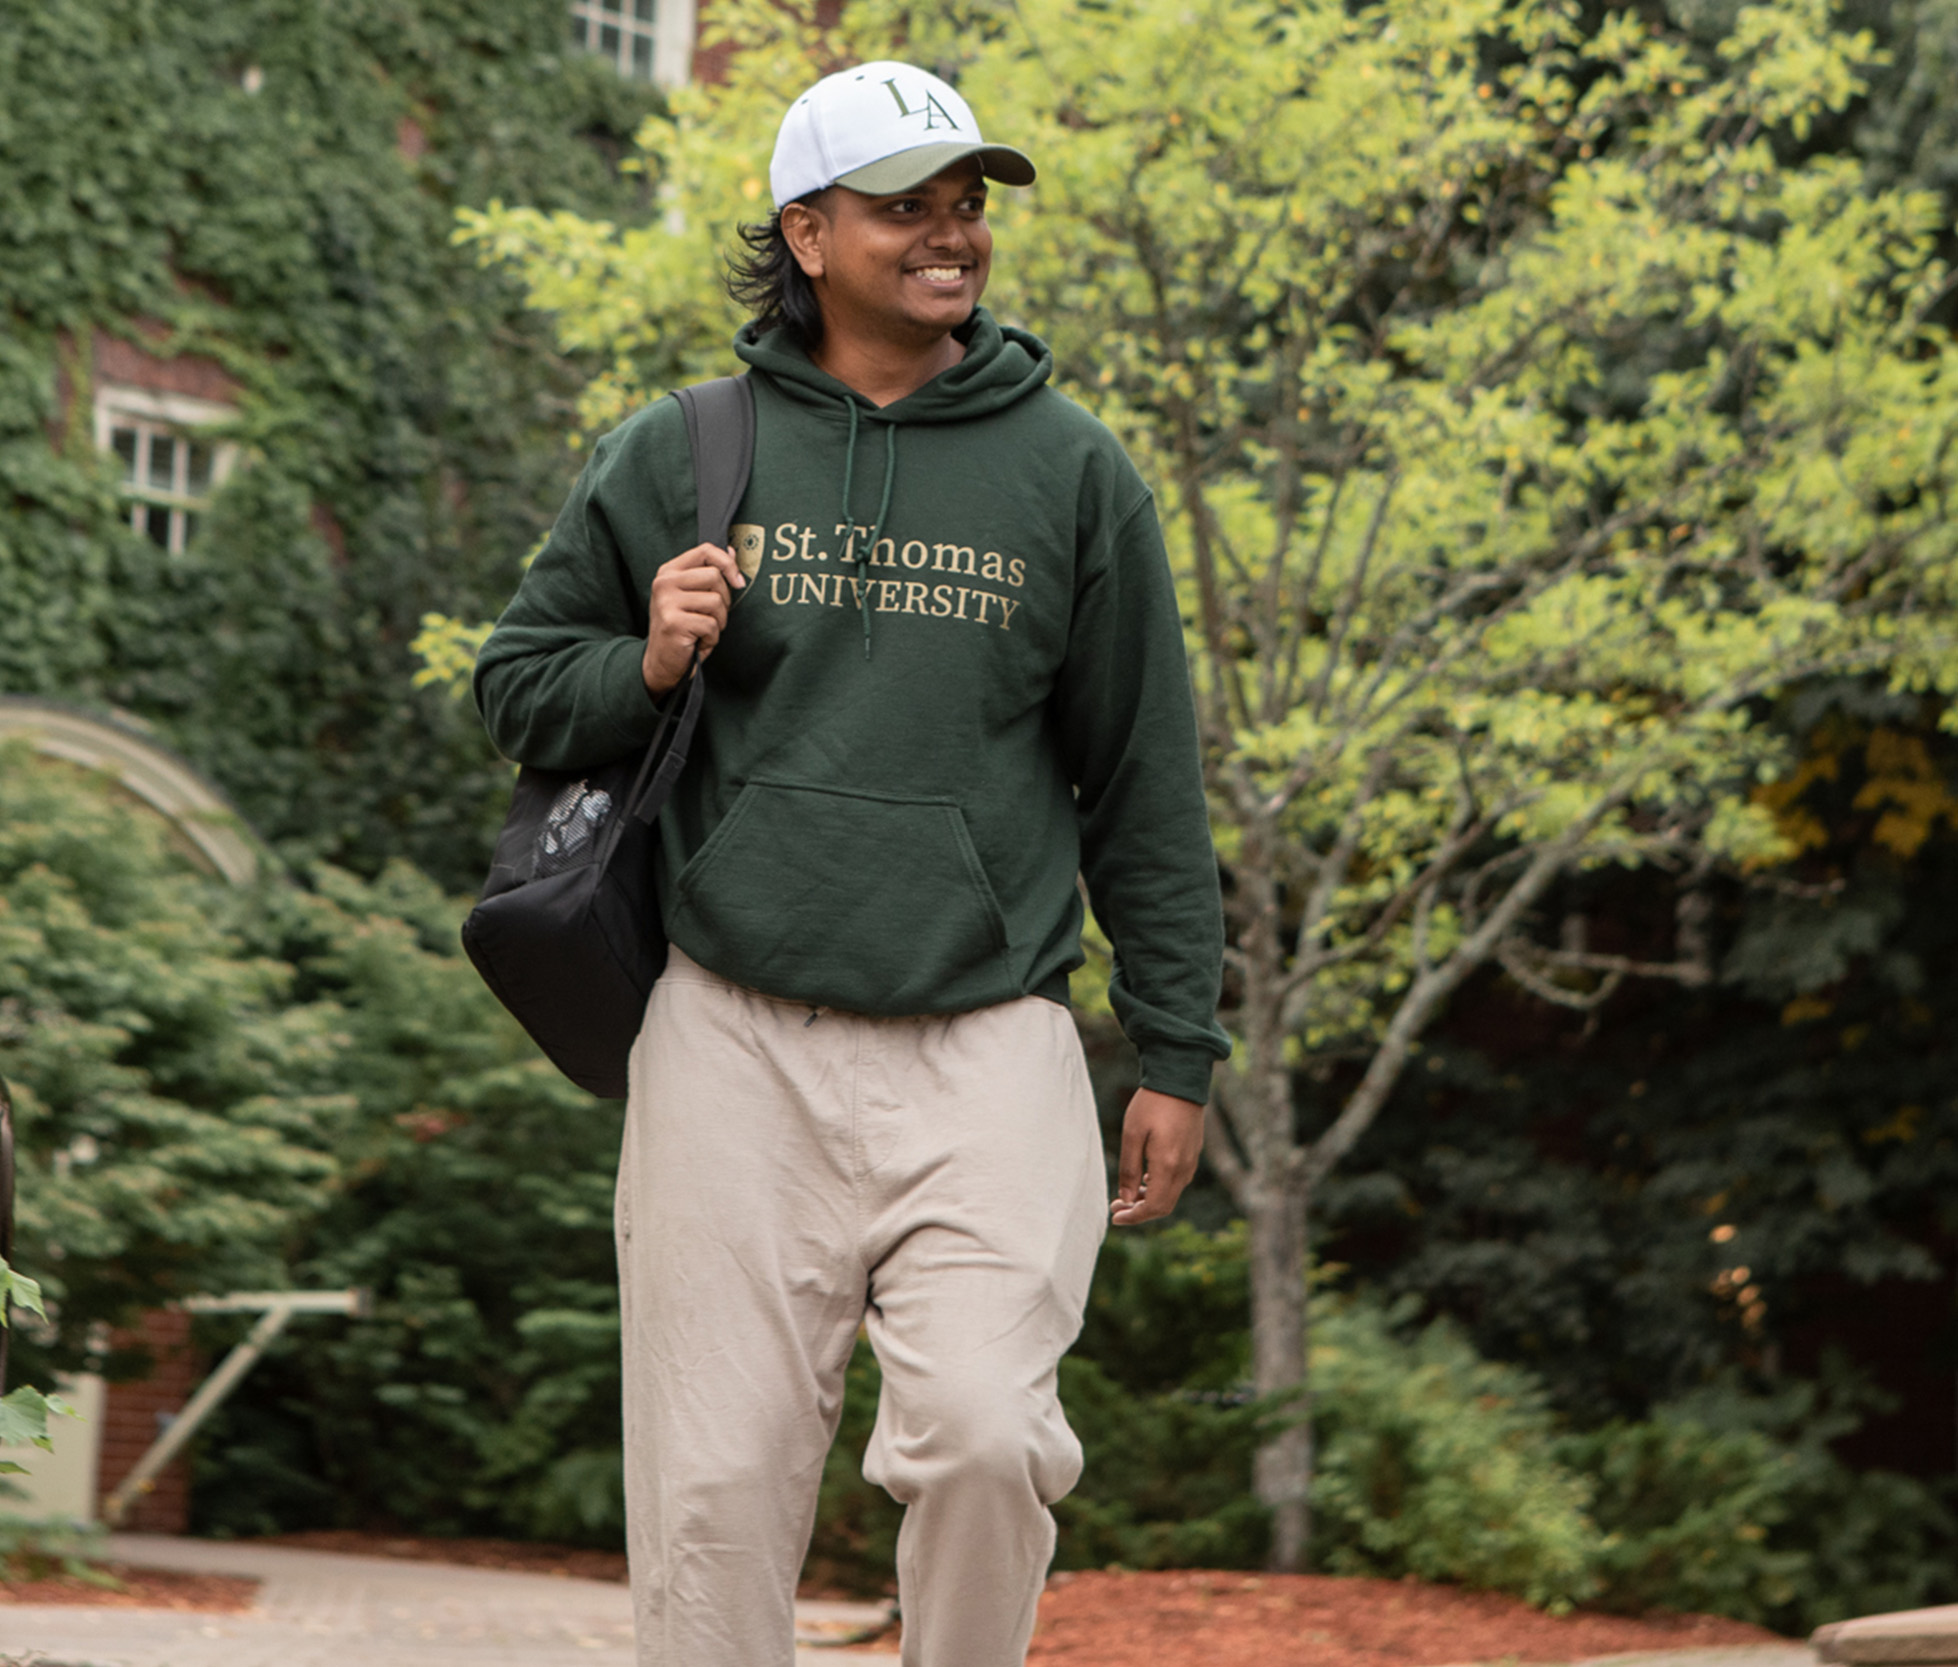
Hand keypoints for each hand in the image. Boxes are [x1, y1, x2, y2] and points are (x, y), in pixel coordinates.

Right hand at [644, 543, 743, 694]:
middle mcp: (664, 583)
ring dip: (718, 622)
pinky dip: (712, 638)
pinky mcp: (673, 622)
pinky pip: (711, 624)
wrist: (661, 662)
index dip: (728, 563)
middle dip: (724, 601)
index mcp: (669, 571)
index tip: (738, 582)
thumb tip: (732, 550)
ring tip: (703, 631)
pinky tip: (698, 642)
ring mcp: (667, 602)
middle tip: (713, 617)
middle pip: (714, 577)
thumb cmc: (682, 628)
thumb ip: (709, 573)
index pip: (705, 551)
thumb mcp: (693, 596)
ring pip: (716, 602)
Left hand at [1110, 1088, 1205, 1225]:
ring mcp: (1191, 1160)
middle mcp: (1183, 1168)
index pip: (1154, 1207)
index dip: (1134, 1217)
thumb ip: (1130, 1170)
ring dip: (1150, 1200)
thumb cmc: (1152, 1104)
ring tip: (1127, 1194)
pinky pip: (1178, 1181)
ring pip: (1171, 1194)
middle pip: (1164, 1206)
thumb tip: (1127, 1199)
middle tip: (1117, 1207)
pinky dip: (1160, 1188)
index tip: (1115, 1217)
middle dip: (1140, 1211)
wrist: (1180, 1079)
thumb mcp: (1132, 1134)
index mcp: (1168, 1166)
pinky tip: (1145, 1179)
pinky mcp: (1193, 1152)